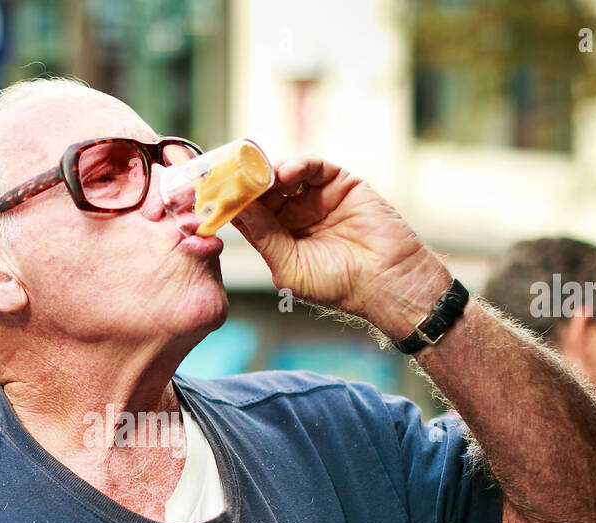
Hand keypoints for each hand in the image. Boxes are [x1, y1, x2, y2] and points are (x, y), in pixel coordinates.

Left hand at [231, 156, 450, 336]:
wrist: (385, 280)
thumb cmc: (337, 284)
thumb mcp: (288, 265)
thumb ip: (263, 235)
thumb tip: (235, 209)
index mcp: (278, 237)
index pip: (248, 213)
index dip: (230, 202)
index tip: (210, 192)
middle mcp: (294, 214)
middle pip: (261, 189)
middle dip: (245, 181)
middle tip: (229, 172)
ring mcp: (315, 197)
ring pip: (283, 174)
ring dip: (267, 172)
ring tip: (258, 175)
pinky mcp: (339, 183)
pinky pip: (312, 166)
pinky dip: (296, 164)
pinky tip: (285, 172)